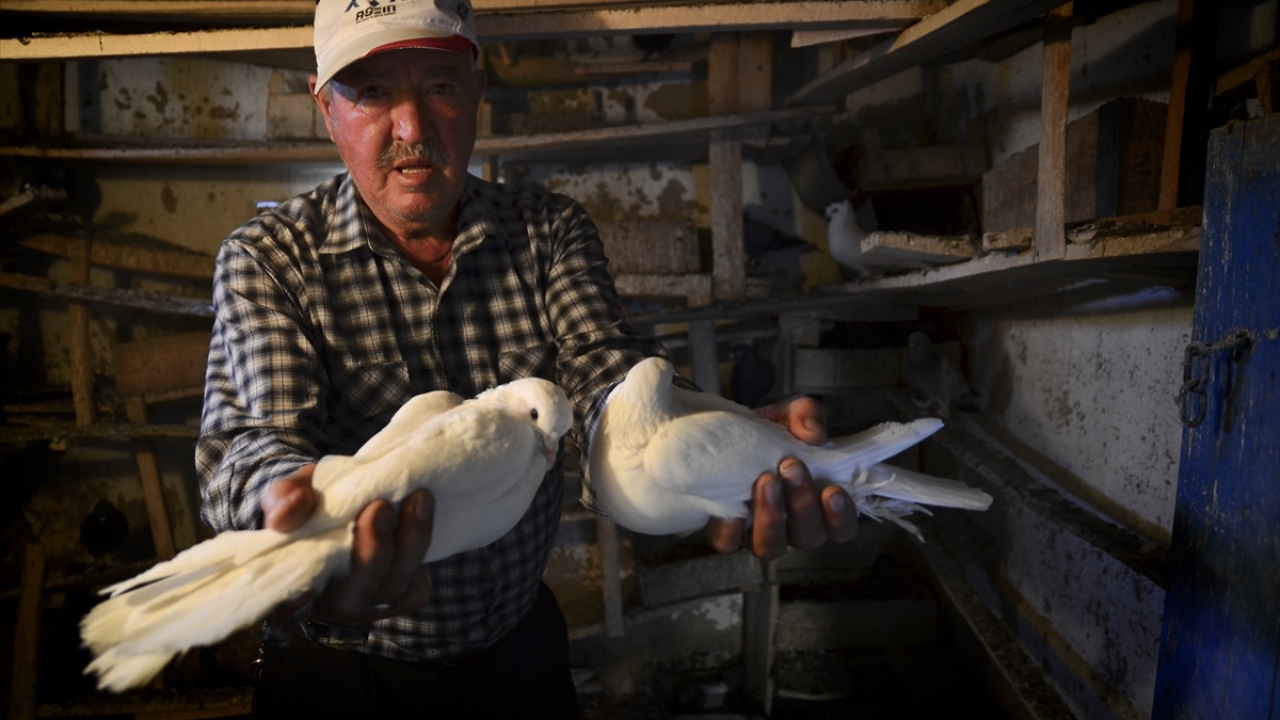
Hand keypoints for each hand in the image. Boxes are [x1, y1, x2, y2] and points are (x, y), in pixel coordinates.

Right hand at [262, 464, 435, 623]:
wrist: (344, 512)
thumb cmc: (309, 509)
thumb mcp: (288, 495)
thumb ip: (283, 500)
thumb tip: (290, 509)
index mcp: (295, 589)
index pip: (294, 604)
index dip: (303, 592)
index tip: (320, 558)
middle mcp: (333, 605)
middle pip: (356, 594)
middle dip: (372, 551)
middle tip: (380, 507)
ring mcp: (371, 605)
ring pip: (394, 586)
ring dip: (410, 541)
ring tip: (418, 497)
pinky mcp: (404, 597)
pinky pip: (418, 584)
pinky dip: (422, 546)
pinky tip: (421, 511)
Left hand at [704, 396, 858, 558]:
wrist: (723, 432)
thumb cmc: (766, 432)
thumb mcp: (790, 415)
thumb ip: (808, 416)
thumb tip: (813, 434)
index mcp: (816, 504)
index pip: (841, 527)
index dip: (840, 517)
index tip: (832, 491)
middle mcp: (791, 526)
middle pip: (808, 537)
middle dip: (803, 504)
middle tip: (792, 468)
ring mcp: (757, 533)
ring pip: (771, 547)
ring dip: (772, 517)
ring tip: (766, 481)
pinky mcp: (725, 533)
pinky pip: (729, 543)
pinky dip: (731, 529)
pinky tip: (732, 506)